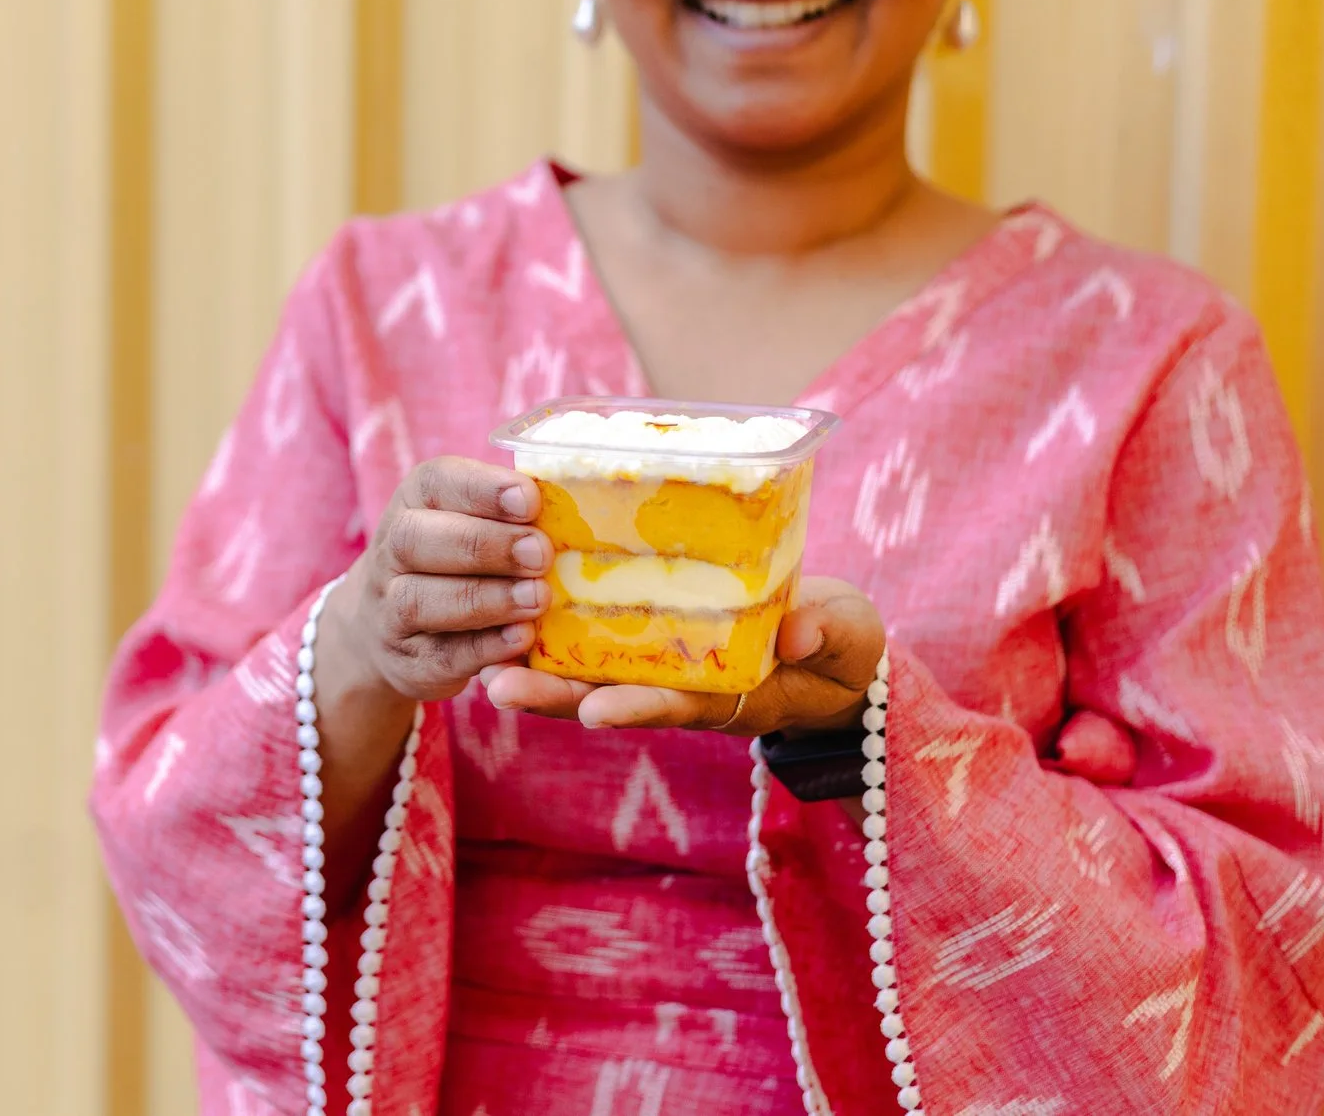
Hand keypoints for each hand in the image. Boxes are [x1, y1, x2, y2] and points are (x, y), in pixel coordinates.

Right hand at [322, 456, 551, 702]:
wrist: (394, 632)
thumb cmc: (456, 564)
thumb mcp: (472, 525)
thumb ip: (511, 515)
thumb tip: (572, 506)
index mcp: (413, 504)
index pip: (434, 482)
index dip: (482, 490)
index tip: (530, 500)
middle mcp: (390, 553)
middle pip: (415, 539)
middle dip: (484, 545)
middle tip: (540, 554)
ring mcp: (390, 610)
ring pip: (419, 600)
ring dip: (484, 599)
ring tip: (537, 599)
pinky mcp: (408, 660)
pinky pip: (439, 653)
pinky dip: (483, 647)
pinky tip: (521, 639)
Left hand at [479, 575, 885, 736]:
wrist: (831, 647)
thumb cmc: (842, 645)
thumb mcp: (847, 638)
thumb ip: (825, 634)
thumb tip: (794, 633)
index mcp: (730, 692)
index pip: (674, 703)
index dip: (635, 706)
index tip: (592, 712)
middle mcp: (683, 685)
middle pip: (608, 694)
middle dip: (551, 694)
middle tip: (494, 687)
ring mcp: (662, 664)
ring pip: (589, 670)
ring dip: (535, 670)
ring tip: (476, 665)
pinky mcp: (652, 635)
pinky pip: (595, 637)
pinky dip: (552, 631)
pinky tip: (502, 612)